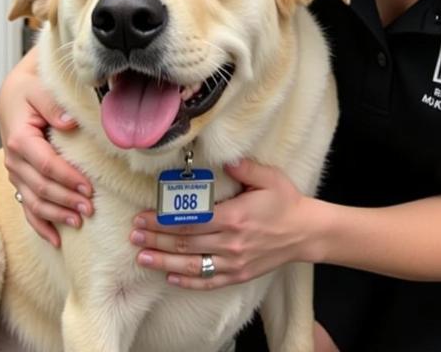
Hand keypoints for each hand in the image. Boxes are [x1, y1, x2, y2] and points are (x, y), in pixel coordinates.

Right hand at [0, 46, 93, 245]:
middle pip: (41, 187)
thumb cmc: (30, 89)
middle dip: (66, 200)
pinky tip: (56, 239)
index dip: (66, 178)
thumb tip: (68, 123)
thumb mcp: (39, 89)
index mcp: (19, 139)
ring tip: (80, 222)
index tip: (88, 187)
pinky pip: (26, 207)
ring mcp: (15, 172)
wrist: (14, 93)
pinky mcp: (19, 179)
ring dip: (56, 215)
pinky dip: (40, 225)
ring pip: (34, 202)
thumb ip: (52, 105)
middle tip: (90, 208)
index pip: (45, 165)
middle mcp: (14, 160)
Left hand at [129, 159, 313, 288]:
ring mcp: (234, 262)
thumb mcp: (269, 178)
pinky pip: (209, 281)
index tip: (144, 217)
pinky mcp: (239, 275)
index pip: (190, 221)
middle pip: (185, 243)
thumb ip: (245, 168)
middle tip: (133, 236)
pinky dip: (187, 281)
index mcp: (234, 217)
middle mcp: (231, 243)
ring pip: (191, 265)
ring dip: (163, 263)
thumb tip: (224, 158)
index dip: (163, 221)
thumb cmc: (286, 202)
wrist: (306, 232)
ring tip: (141, 258)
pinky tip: (170, 278)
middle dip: (156, 240)